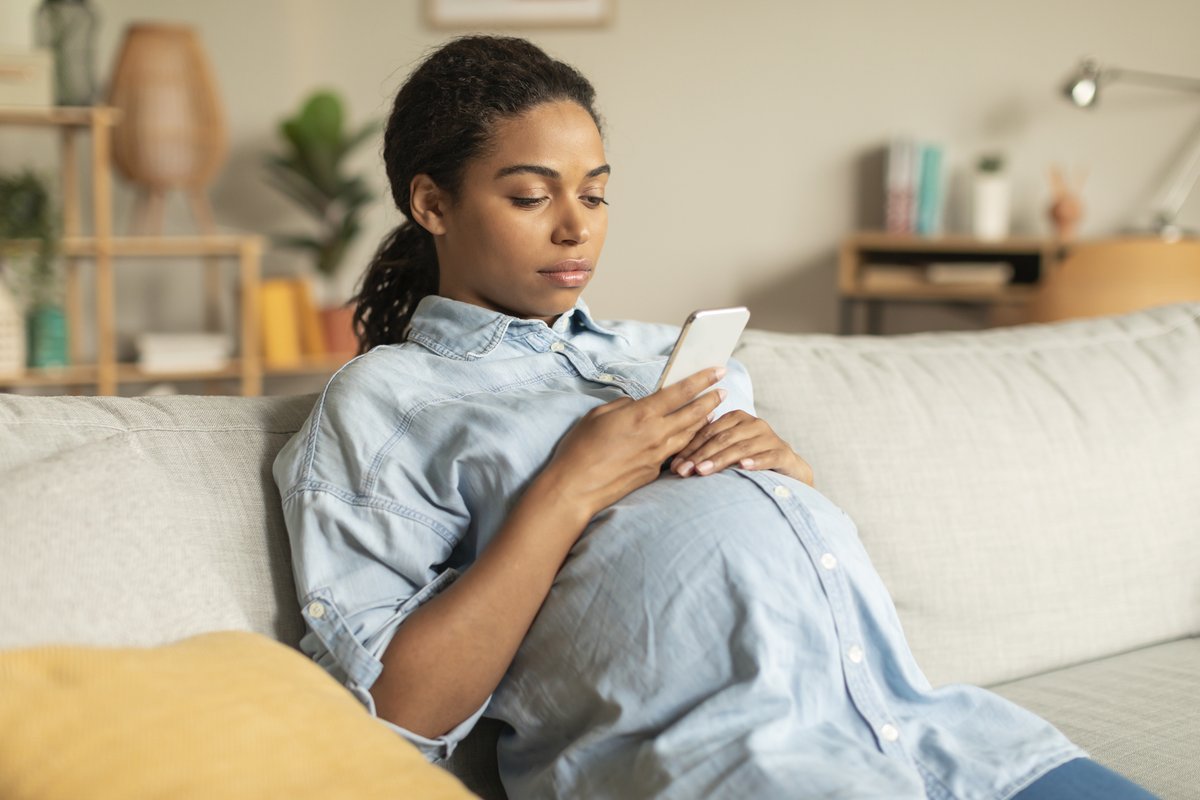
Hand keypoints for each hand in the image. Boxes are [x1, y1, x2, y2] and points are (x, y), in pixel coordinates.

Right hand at [540, 368, 727, 517]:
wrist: (577, 487)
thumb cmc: (581, 448)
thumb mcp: (599, 414)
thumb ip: (624, 406)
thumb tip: (638, 405)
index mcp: (642, 414)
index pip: (680, 392)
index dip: (702, 379)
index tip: (718, 371)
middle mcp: (656, 434)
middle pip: (694, 414)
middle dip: (711, 400)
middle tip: (723, 391)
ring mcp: (658, 455)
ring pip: (689, 434)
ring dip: (703, 421)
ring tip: (711, 413)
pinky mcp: (654, 471)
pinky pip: (676, 451)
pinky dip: (686, 441)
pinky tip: (688, 437)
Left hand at [668, 410, 813, 485]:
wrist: (788, 472)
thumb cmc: (750, 461)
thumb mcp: (727, 453)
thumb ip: (707, 452)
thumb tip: (674, 465)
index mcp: (736, 419)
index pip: (708, 432)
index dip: (690, 448)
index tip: (674, 466)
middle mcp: (753, 424)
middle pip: (721, 439)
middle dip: (700, 456)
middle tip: (683, 472)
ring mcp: (769, 437)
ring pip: (740, 448)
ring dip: (720, 460)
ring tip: (703, 471)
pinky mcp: (783, 452)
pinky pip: (767, 456)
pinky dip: (755, 462)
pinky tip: (743, 468)